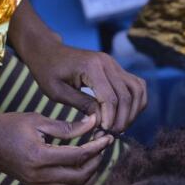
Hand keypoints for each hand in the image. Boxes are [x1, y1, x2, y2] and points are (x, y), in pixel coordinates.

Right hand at [0, 112, 111, 184]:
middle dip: (95, 162)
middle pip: (79, 177)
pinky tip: (80, 168)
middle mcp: (39, 176)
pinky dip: (76, 184)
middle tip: (101, 147)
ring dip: (88, 178)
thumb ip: (66, 126)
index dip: (96, 147)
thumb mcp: (36, 120)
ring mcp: (36, 184)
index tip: (107, 137)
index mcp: (39, 156)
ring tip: (93, 159)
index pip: (78, 156)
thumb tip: (92, 124)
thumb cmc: (7, 125)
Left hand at [24, 43, 146, 133]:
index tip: (103, 133)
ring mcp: (114, 64)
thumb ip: (81, 104)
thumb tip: (101, 121)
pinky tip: (125, 115)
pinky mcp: (116, 68)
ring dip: (133, 110)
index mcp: (91, 67)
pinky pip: (135, 85)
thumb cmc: (48, 71)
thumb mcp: (57, 92)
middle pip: (127, 95)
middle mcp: (107, 63)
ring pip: (137, 89)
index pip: (110, 98)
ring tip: (120, 126)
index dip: (110, 119)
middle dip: (122, 118)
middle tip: (112, 134)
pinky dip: (136, 101)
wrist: (47, 51)